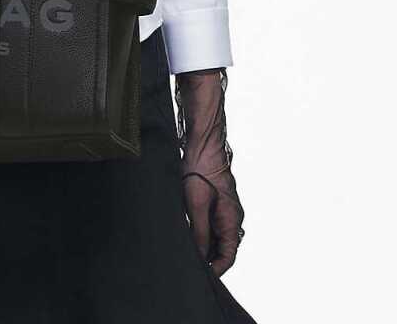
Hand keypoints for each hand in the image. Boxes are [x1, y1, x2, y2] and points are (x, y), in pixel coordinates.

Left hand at [173, 67, 245, 276]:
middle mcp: (231, 216)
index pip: (228, 255)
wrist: (202, 141)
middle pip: (222, 247)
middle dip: (207, 258)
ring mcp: (223, 208)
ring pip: (214, 235)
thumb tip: (199, 257)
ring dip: (201, 244)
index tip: (200, 276)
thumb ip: (199, 232)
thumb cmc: (200, 169)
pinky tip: (183, 232)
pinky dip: (198, 231)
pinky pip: (208, 223)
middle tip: (187, 265)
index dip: (215, 269)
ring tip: (183, 250)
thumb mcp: (196, 204)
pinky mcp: (213, 200)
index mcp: (232, 219)